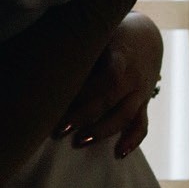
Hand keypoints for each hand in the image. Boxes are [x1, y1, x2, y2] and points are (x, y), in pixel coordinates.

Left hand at [55, 11, 162, 158]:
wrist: (146, 35)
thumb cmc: (110, 34)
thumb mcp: (99, 32)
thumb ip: (80, 45)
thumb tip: (43, 58)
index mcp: (120, 55)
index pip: (106, 78)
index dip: (85, 92)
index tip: (59, 102)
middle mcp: (133, 76)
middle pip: (111, 99)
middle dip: (84, 116)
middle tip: (59, 130)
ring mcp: (140, 91)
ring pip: (126, 115)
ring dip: (103, 131)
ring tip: (79, 143)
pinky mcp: (142, 103)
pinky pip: (141, 125)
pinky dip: (132, 140)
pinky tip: (118, 154)